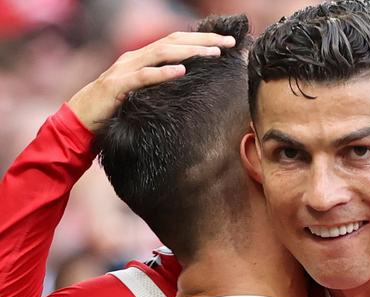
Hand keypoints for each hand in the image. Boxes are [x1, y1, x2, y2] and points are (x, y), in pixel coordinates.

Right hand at [68, 31, 234, 131]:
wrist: (79, 124)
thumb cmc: (113, 112)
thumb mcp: (142, 96)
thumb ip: (159, 87)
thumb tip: (186, 85)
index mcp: (141, 59)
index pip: (175, 42)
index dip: (201, 39)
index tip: (226, 43)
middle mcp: (133, 58)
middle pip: (173, 41)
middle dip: (203, 39)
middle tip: (230, 42)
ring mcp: (124, 70)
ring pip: (161, 53)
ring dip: (190, 52)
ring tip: (213, 53)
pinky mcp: (117, 87)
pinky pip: (142, 77)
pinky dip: (162, 72)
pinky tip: (182, 71)